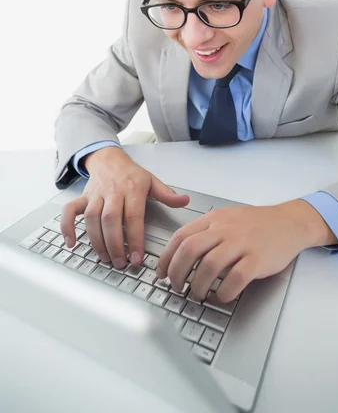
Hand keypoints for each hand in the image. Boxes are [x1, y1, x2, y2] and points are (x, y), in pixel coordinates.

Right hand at [60, 146, 188, 268]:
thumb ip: (167, 194)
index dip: (134, 238)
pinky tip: (71, 243)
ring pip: (91, 218)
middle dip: (114, 244)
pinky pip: (69, 211)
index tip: (136, 257)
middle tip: (121, 263)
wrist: (108, 158)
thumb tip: (185, 202)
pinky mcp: (82, 198)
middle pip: (110, 220)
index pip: (133, 216)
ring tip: (105, 258)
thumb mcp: (152, 181)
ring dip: (96, 241)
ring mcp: (95, 195)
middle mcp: (112, 192)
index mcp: (132, 189)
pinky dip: (67, 227)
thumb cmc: (130, 174)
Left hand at [157, 200, 337, 302]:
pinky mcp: (257, 259)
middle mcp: (225, 229)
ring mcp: (242, 243)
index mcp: (214, 219)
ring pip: (209, 266)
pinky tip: (221, 296)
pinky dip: (224, 292)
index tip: (161, 273)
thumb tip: (180, 253)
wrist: (290, 222)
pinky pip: (235, 279)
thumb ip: (206, 231)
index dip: (166, 258)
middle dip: (177, 273)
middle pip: (190, 251)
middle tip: (177, 287)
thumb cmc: (257, 223)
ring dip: (198, 285)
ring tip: (197, 294)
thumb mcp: (227, 218)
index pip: (180, 237)